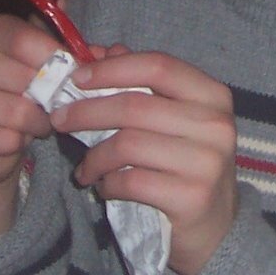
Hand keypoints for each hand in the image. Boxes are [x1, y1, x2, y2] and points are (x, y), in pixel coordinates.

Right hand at [0, 14, 61, 239]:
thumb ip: (83, 54)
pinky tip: (16, 140)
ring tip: (38, 123)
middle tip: (57, 106)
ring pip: (16, 111)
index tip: (76, 75)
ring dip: (37, 123)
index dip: (59, 61)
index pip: (27, 39)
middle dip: (52, 97)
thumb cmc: (23, 93)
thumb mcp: (51, 67)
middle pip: (26, 77)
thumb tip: (116, 52)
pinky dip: (16, 143)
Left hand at [53, 50, 237, 274]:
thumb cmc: (187, 163)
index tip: (76, 78)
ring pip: (128, 144)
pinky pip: (131, 181)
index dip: (113, 69)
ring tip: (84, 167)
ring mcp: (207, 161)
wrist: (215, 224)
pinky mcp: (192, 197)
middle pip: (136, 105)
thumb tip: (98, 52)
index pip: (158, 66)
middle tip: (59, 120)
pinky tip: (104, 186)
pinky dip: (107, 184)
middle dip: (87, 111)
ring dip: (94, 156)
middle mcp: (216, 124)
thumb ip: (139, 84)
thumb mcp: (172, 119)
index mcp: (213, 95)